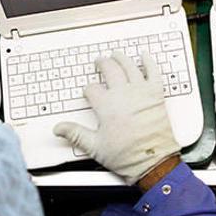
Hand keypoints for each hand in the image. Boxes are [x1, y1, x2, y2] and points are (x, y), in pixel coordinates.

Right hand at [53, 51, 180, 184]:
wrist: (153, 161)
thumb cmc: (127, 155)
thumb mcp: (95, 146)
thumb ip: (75, 134)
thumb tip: (59, 128)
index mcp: (107, 106)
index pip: (92, 89)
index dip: (89, 90)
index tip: (89, 93)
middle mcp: (123, 94)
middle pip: (110, 69)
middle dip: (102, 64)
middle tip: (99, 62)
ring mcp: (141, 92)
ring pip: (129, 66)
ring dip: (121, 58)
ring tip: (116, 54)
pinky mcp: (156, 95)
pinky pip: (153, 72)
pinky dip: (149, 62)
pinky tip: (145, 56)